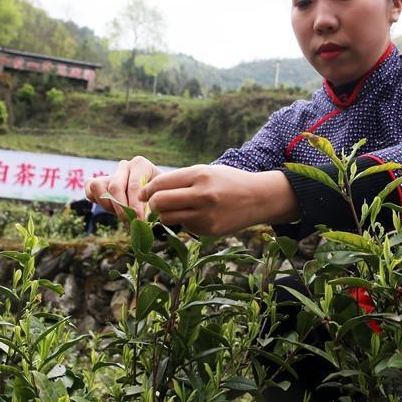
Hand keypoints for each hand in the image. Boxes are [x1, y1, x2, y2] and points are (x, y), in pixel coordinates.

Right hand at [85, 156, 161, 220]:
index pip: (134, 186)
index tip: (140, 221)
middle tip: (131, 224)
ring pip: (98, 186)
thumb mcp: (159, 198)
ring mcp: (110, 173)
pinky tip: (112, 210)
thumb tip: (143, 218)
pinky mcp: (98, 182)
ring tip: (122, 215)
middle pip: (115, 187)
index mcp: (140, 164)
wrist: (152, 196)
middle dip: (122, 208)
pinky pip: (89, 189)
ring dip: (108, 204)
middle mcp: (124, 166)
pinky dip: (97, 201)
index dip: (135, 206)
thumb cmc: (159, 196)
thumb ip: (152, 203)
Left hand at [138, 165, 297, 235]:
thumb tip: (149, 190)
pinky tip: (197, 215)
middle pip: (159, 203)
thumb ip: (180, 179)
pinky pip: (184, 227)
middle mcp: (202, 195)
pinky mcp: (209, 230)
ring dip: (166, 214)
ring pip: (168, 218)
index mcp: (199, 175)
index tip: (143, 193)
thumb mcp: (206, 171)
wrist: (258, 198)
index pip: (160, 184)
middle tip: (154, 204)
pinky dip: (184, 222)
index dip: (146, 190)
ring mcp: (206, 215)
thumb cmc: (227, 181)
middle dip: (153, 204)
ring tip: (176, 209)